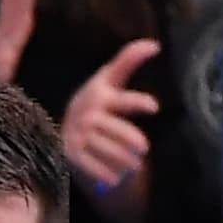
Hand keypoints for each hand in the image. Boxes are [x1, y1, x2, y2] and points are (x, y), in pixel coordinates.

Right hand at [60, 39, 161, 193]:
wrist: (67, 129)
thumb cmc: (98, 102)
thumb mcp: (109, 80)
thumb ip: (129, 60)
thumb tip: (155, 44)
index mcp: (99, 93)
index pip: (122, 99)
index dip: (138, 102)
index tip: (155, 107)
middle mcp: (87, 113)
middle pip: (118, 131)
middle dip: (132, 140)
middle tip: (144, 148)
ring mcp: (78, 134)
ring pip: (108, 150)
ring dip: (124, 160)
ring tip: (134, 164)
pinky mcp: (71, 153)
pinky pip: (94, 167)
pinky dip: (106, 174)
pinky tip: (115, 178)